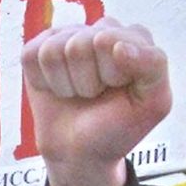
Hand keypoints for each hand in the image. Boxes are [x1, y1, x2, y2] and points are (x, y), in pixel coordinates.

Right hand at [21, 18, 171, 185]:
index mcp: (133, 37)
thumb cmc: (117, 127)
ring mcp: (68, 38)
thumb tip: (118, 45)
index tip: (118, 91)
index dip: (110, 74)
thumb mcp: (154, 103)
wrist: (81, 154)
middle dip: (85, 82)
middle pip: (78, 45)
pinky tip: (57, 90)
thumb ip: (153, 65)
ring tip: (78, 95)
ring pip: (52, 52)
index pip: (109, 40)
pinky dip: (42, 82)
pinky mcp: (39, 51)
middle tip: (94, 96)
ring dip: (64, 84)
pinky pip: (31, 56)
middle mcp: (100, 30)